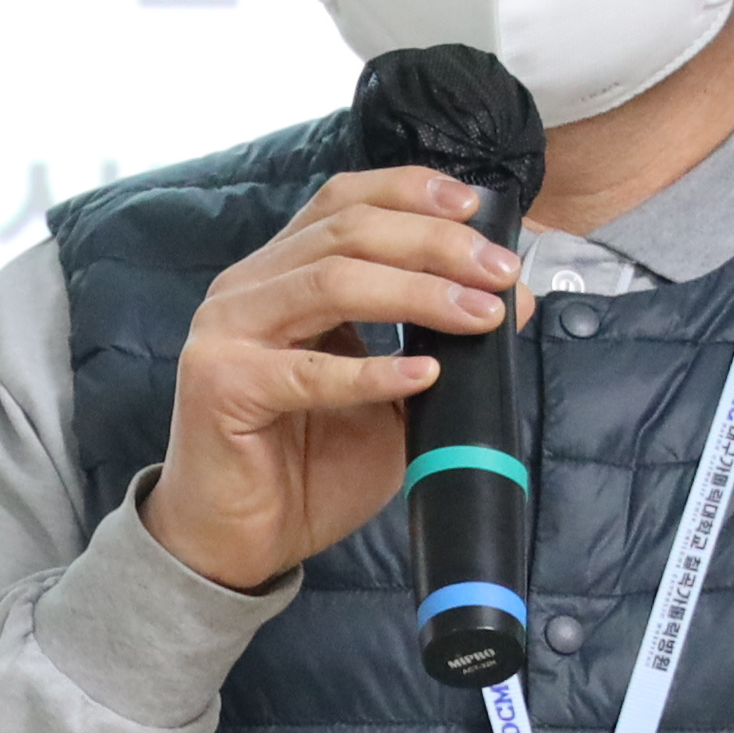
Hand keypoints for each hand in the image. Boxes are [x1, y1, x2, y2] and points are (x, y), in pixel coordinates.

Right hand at [140, 163, 527, 596]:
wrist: (240, 542)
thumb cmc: (308, 464)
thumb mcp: (390, 393)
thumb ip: (434, 344)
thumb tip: (513, 298)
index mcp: (281, 273)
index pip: (342, 200)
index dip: (408, 190)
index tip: (474, 206)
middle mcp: (248, 287)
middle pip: (347, 232)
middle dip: (434, 244)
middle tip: (498, 270)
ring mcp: (227, 331)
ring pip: (331, 283)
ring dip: (417, 293)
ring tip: (478, 315)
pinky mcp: (221, 386)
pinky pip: (307, 372)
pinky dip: (371, 371)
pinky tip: (422, 375)